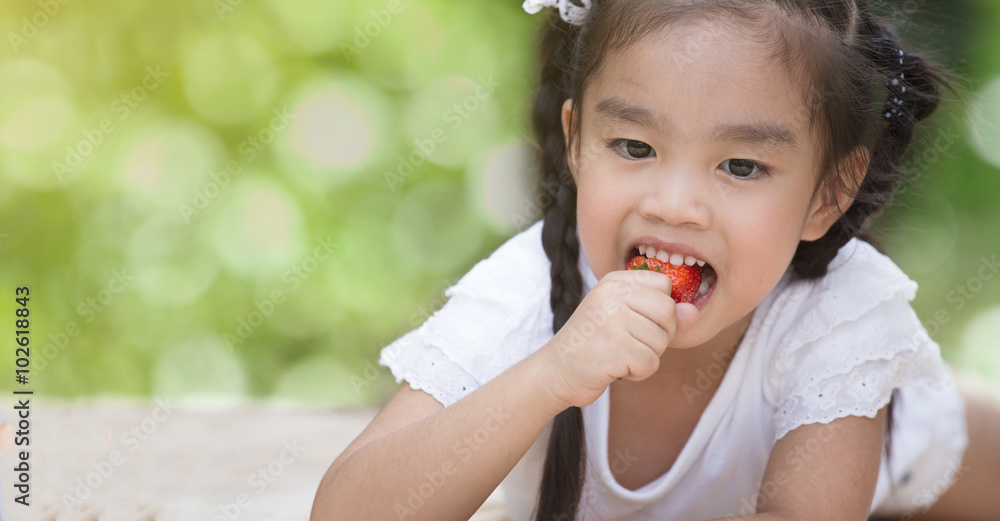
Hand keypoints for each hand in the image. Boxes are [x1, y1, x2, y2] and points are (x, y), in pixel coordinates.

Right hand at [539, 269, 697, 410]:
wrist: (556, 371)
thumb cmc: (593, 343)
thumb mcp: (624, 319)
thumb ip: (660, 314)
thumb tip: (693, 312)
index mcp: (614, 281)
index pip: (664, 285)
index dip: (660, 309)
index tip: (639, 321)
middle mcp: (612, 295)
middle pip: (668, 311)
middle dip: (659, 334)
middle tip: (632, 343)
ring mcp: (612, 321)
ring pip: (661, 341)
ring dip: (646, 356)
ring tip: (618, 355)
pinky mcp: (615, 349)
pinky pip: (651, 363)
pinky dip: (638, 372)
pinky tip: (616, 368)